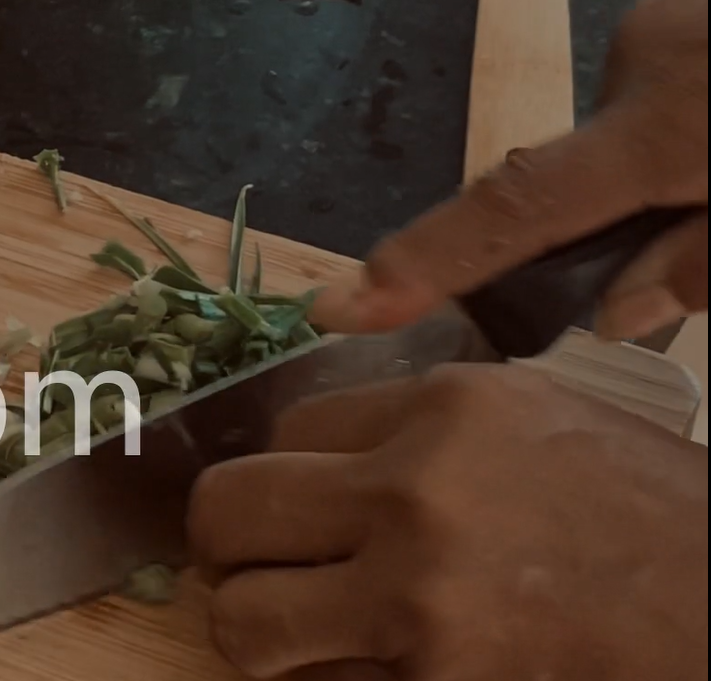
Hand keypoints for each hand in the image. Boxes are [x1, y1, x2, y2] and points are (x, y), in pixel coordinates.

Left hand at [188, 364, 707, 680]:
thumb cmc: (678, 547)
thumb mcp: (564, 434)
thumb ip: (440, 438)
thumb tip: (323, 464)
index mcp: (455, 411)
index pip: (286, 430)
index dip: (288, 479)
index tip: (305, 513)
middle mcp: (418, 497)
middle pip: (226, 511)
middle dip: (233, 549)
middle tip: (269, 572)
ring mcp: (416, 609)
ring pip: (240, 620)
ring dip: (264, 633)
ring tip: (314, 637)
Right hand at [312, 0, 708, 340]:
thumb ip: (702, 267)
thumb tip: (616, 312)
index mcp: (662, 133)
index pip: (512, 211)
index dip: (426, 259)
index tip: (344, 304)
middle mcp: (633, 70)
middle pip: (577, 174)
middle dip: (616, 214)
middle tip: (692, 221)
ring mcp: (658, 25)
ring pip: (623, 135)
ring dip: (664, 167)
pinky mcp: (677, 12)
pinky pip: (658, 87)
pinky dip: (685, 123)